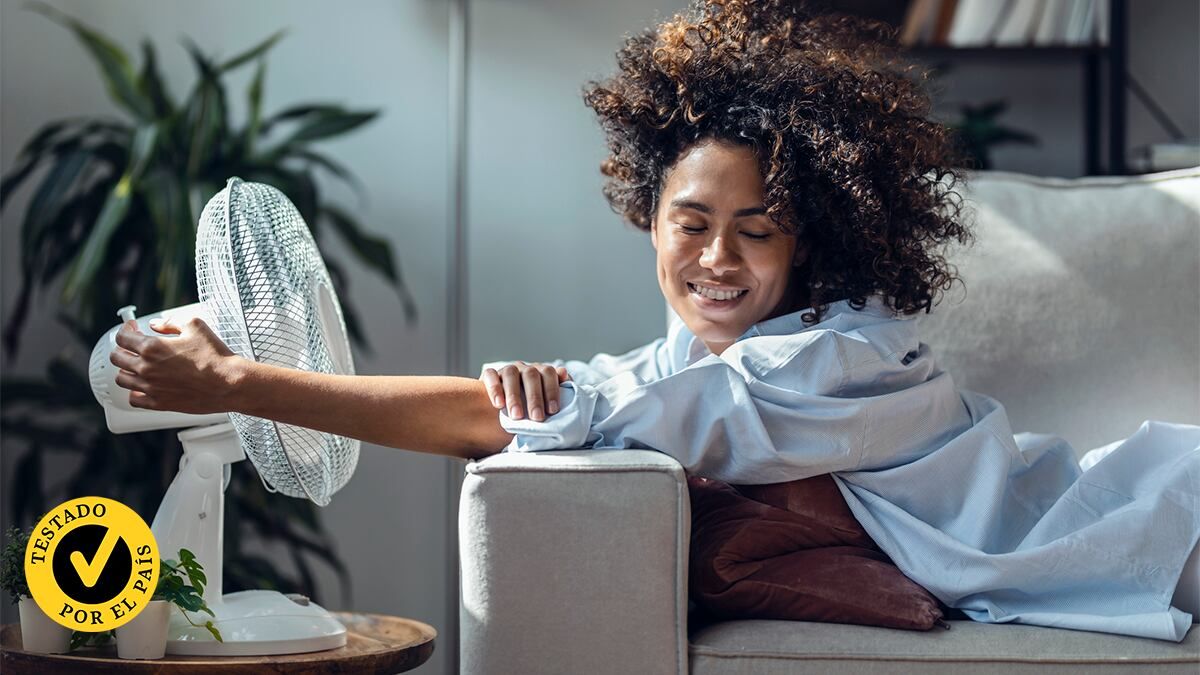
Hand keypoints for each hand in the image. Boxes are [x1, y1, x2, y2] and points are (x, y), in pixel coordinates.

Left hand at [109, 316, 243, 413]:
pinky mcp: (159, 403)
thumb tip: (155, 325)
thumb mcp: (195, 326)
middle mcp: (147, 368)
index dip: (125, 331)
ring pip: (122, 379)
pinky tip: (142, 387)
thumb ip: (170, 322)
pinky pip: (134, 399)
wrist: (228, 383)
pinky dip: (134, 392)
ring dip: (126, 370)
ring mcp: (151, 387)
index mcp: (152, 348)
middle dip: (122, 349)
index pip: (122, 338)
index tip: (131, 330)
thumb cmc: (215, 355)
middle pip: (117, 358)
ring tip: (136, 367)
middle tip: (131, 347)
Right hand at [479, 361, 570, 421]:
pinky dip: (495, 388)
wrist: (504, 415)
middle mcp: (524, 368)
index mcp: (541, 372)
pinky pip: (491, 375)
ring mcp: (506, 370)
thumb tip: (564, 373)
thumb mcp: (547, 404)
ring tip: (517, 415)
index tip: (553, 410)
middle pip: (531, 375)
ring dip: (514, 395)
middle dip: (535, 397)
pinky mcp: (490, 375)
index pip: (549, 374)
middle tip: (537, 417)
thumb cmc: (531, 410)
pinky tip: (498, 404)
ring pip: (511, 374)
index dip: (552, 391)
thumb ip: (559, 390)